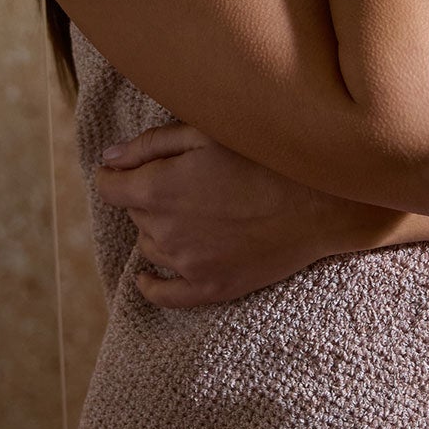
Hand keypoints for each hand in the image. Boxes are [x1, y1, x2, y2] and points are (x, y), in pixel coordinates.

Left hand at [92, 120, 385, 308]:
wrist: (320, 203)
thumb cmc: (265, 158)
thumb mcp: (205, 133)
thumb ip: (149, 144)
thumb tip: (108, 158)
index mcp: (157, 189)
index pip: (108, 186)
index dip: (113, 172)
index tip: (122, 167)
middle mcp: (164, 231)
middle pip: (133, 213)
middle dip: (146, 195)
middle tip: (183, 178)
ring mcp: (186, 265)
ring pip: (149, 246)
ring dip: (157, 228)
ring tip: (191, 211)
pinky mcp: (210, 288)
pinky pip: (164, 295)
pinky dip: (151, 284)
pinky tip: (147, 276)